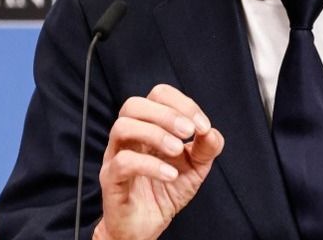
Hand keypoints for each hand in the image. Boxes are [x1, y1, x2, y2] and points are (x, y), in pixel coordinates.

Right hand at [93, 84, 224, 239]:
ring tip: (177, 151)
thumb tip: (211, 131)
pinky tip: (170, 175)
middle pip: (134, 104)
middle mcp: (129, 137)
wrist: (146, 226)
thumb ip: (206, 148)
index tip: (202, 125)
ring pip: (122, 126)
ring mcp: (116, 155)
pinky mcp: (111, 179)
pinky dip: (151, 165)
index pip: (158, 95)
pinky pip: (123, 162)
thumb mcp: (195, 168)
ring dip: (156, 134)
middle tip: (188, 132)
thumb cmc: (165, 191)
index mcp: (148, 126)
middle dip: (166, 113)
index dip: (183, 104)